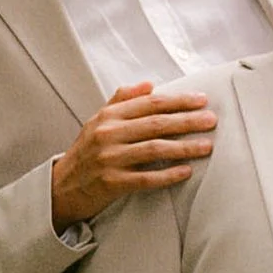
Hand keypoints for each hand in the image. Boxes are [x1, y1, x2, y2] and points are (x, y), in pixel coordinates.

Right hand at [51, 81, 216, 227]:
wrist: (61, 187)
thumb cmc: (86, 153)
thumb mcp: (97, 121)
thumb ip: (122, 100)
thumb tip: (149, 85)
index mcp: (108, 116)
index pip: (150, 103)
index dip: (178, 101)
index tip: (201, 100)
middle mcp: (108, 134)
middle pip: (156, 124)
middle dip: (187, 121)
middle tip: (211, 121)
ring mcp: (109, 159)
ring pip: (154, 149)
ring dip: (184, 147)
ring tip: (206, 146)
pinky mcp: (111, 183)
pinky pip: (146, 178)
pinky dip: (167, 175)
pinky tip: (186, 171)